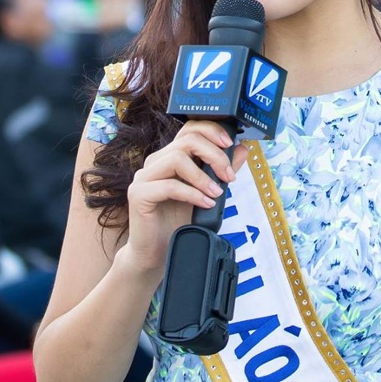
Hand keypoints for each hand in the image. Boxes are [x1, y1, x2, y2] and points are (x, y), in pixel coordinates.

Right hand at [124, 121, 246, 277]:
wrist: (157, 252)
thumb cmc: (178, 221)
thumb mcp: (206, 193)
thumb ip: (221, 171)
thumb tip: (242, 149)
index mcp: (169, 157)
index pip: (189, 129)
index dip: (211, 131)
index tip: (229, 145)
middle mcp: (155, 162)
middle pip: (187, 141)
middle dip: (214, 155)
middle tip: (228, 176)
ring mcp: (144, 177)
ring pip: (177, 159)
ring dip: (203, 176)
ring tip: (216, 194)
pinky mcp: (139, 194)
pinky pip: (169, 186)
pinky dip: (192, 194)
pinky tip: (205, 204)